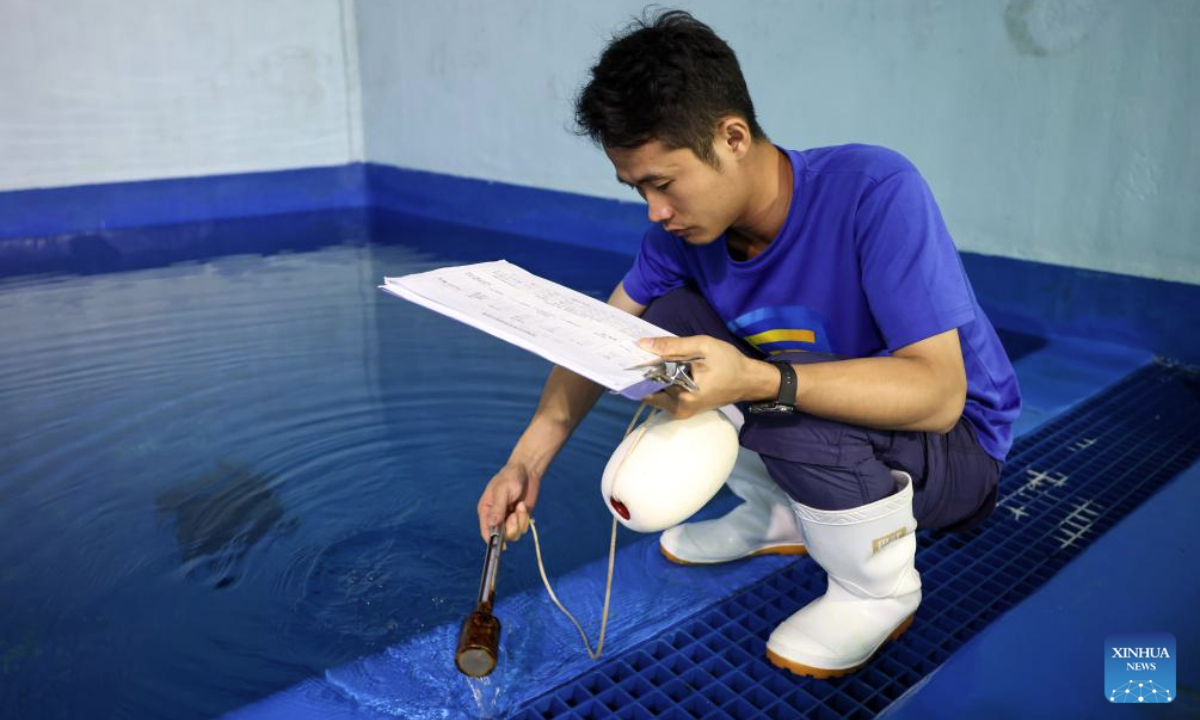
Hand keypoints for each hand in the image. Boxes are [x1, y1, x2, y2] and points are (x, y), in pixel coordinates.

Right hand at [477, 462, 538, 545]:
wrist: (527, 471)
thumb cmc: (510, 477)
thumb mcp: (502, 490)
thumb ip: (498, 507)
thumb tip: (492, 524)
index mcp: (486, 511)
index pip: (486, 531)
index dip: (492, 540)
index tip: (501, 545)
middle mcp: (495, 517)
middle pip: (501, 536)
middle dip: (510, 528)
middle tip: (513, 515)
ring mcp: (508, 519)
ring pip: (513, 534)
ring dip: (518, 522)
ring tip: (519, 506)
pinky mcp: (519, 518)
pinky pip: (522, 528)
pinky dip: (524, 518)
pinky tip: (523, 506)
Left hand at [636, 335, 759, 418]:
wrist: (749, 381)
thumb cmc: (729, 363)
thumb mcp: (703, 346)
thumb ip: (672, 346)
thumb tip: (643, 344)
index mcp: (682, 397)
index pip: (647, 385)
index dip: (636, 370)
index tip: (625, 356)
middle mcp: (678, 410)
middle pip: (648, 391)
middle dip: (642, 373)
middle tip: (632, 354)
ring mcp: (681, 412)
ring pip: (655, 393)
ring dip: (651, 377)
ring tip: (646, 357)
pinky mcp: (684, 409)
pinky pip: (665, 395)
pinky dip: (661, 382)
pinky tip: (661, 366)